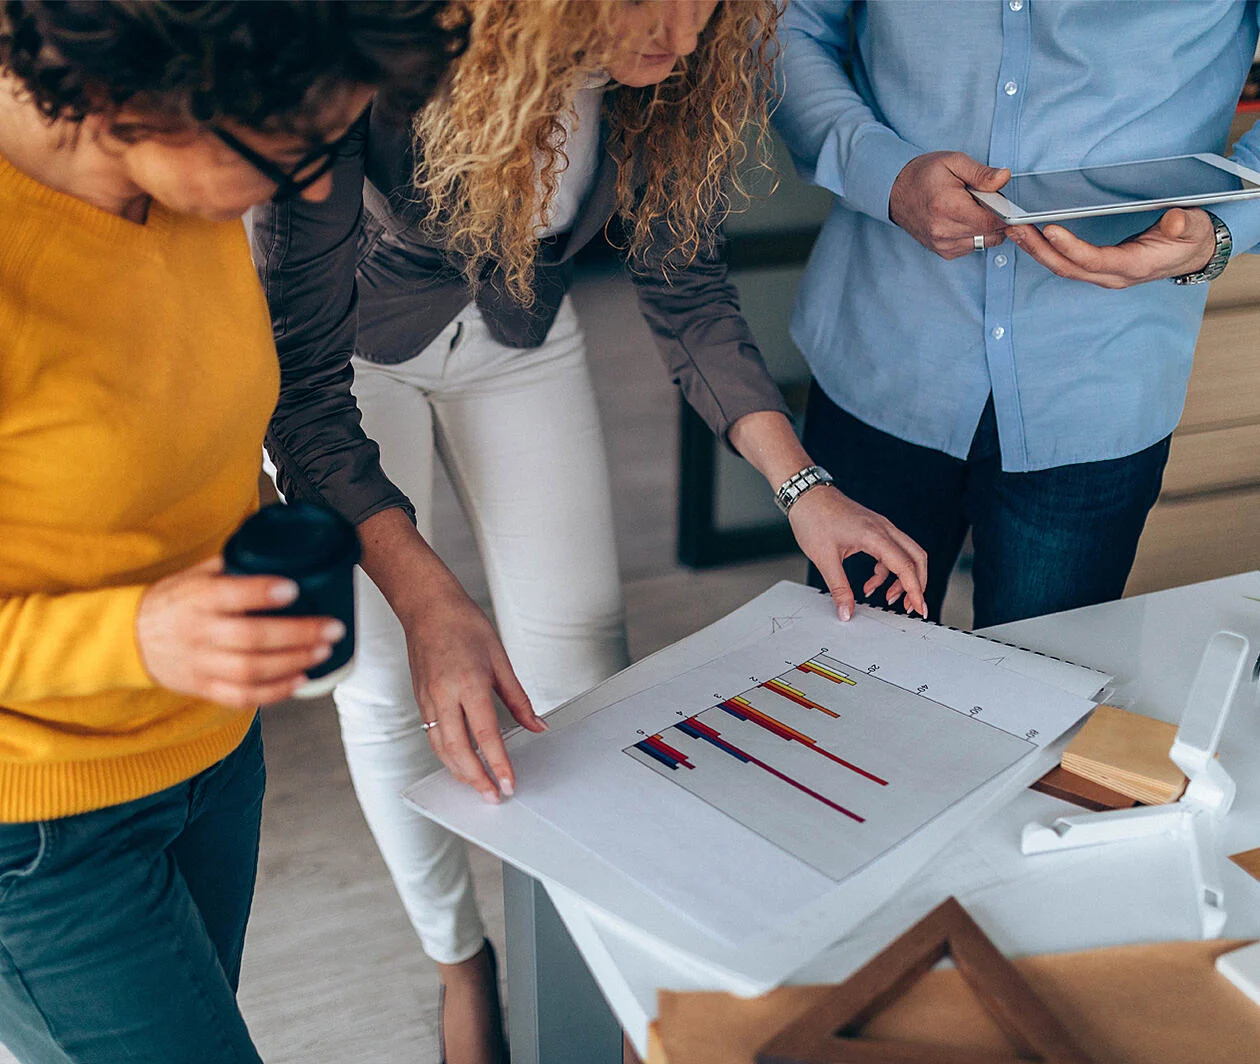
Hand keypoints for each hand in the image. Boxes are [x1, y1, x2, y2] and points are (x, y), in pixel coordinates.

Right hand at [136, 557, 341, 707]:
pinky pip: (242, 696)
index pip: (229, 595)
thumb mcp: (195, 574)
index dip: (262, 593)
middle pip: (250, 638)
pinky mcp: (204, 687)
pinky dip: (274, 692)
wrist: (129, 639)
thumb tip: (279, 547)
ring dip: (292, 663)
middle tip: (331, 628)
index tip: (294, 588)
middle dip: (297, 634)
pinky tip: (300, 679)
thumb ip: (233, 564)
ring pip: (250, 670)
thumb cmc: (173, 602)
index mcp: (196, 599)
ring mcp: (201, 664)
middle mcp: (199, 633)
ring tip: (323, 651)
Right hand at [394, 571, 545, 804]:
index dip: (499, 763)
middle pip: (459, 750)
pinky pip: (433, 737)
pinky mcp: (421, 701)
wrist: (428, 607)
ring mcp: (429, 700)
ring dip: (459, 772)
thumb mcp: (500, 659)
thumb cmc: (463, 625)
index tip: (509, 783)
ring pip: (441, 748)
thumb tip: (537, 725)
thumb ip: (518, 698)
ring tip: (479, 786)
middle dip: (476, 778)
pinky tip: (460, 763)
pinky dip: (447, 756)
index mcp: (468, 683)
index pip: (486, 734)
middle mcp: (444, 695)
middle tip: (493, 795)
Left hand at [788, 486, 928, 620]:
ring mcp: (881, 527)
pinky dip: (886, 571)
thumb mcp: (824, 559)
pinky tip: (871, 584)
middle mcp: (884, 529)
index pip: (905, 566)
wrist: (806, 494)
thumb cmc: (813, 519)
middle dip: (917, 584)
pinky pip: (891, 553)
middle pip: (916, 558)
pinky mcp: (874, 529)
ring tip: (888, 598)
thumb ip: (838, 588)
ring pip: (906, 555)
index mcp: (875, 536)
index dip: (915, 590)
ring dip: (902, 579)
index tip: (919, 608)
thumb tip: (846, 611)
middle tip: (909, 606)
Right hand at [889, 151, 1010, 258]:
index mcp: (948, 207)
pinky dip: (975, 234)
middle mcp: (944, 231)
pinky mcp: (943, 251)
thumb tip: (1004, 178)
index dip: (1005, 213)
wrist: (895, 193)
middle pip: (992, 233)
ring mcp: (942, 244)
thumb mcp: (953, 162)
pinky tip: (963, 220)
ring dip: (986, 227)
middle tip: (983, 200)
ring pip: (985, 242)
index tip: (1004, 203)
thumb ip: (981, 173)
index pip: (992, 221)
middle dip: (995, 217)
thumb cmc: (923, 175)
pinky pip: (972, 247)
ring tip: (971, 209)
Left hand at [1005, 207, 1217, 288]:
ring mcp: (1102, 274)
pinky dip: (1044, 250)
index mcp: (1133, 265)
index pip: (1094, 260)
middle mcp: (1112, 275)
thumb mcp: (1194, 227)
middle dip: (1039, 249)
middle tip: (1016, 227)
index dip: (1071, 247)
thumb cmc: (1190, 239)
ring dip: (1035, 250)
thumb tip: (1175, 221)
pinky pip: (1065, 263)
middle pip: (1067, 267)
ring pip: (1061, 267)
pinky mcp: (1096, 269)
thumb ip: (1185, 224)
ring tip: (1014, 230)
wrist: (1192, 254)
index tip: (1050, 229)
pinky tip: (1029, 235)